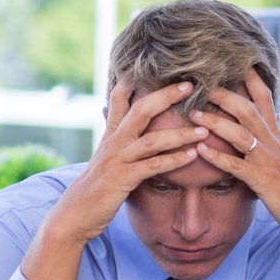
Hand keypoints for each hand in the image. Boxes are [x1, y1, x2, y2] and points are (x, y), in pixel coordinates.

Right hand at [45, 81, 206, 244]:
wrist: (75, 213)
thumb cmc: (94, 186)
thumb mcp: (103, 156)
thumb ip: (112, 134)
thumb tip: (109, 112)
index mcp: (111, 133)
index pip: (119, 97)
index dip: (134, 79)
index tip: (156, 65)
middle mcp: (114, 141)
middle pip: (141, 109)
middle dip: (166, 95)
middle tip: (189, 85)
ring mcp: (118, 159)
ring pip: (152, 139)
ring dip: (180, 133)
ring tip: (204, 130)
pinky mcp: (123, 178)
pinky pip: (153, 166)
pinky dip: (174, 160)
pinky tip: (192, 156)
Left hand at [191, 69, 279, 279]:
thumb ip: (273, 140)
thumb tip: (271, 123)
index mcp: (276, 135)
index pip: (265, 99)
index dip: (251, 78)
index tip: (236, 59)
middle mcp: (272, 143)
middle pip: (247, 109)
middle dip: (224, 93)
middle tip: (201, 80)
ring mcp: (267, 161)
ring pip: (240, 134)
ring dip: (215, 122)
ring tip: (193, 113)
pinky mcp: (261, 181)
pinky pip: (237, 166)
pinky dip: (218, 157)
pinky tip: (201, 150)